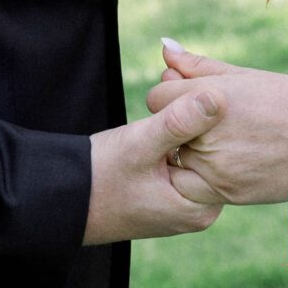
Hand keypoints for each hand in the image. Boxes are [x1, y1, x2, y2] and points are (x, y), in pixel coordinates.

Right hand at [82, 88, 224, 244]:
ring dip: (185, 122)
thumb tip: (218, 97)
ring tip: (172, 84)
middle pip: (211, 151)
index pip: (224, 151)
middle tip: (181, 76)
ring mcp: (183, 204)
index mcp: (202, 207)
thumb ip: (178, 122)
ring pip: (195, 151)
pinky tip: (164, 110)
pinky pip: (181, 157)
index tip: (199, 79)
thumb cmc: (98, 178)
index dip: (213, 111)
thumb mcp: (139, 144)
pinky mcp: (168, 195)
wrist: (63, 203)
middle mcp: (199, 211)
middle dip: (199, 114)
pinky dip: (174, 135)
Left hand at [145, 42, 287, 206]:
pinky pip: (197, 189)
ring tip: (227, 145)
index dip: (172, 98)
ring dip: (192, 156)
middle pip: (166, 133)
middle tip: (215, 125)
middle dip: (181, 128)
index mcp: (210, 97)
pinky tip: (232, 163)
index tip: (192, 101)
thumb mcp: (246, 77)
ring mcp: (217, 169)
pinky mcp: (228, 195)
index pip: (158, 99)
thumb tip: (164, 49)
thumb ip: (199, 66)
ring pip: (179, 164)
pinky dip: (205, 178)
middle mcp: (208, 135)